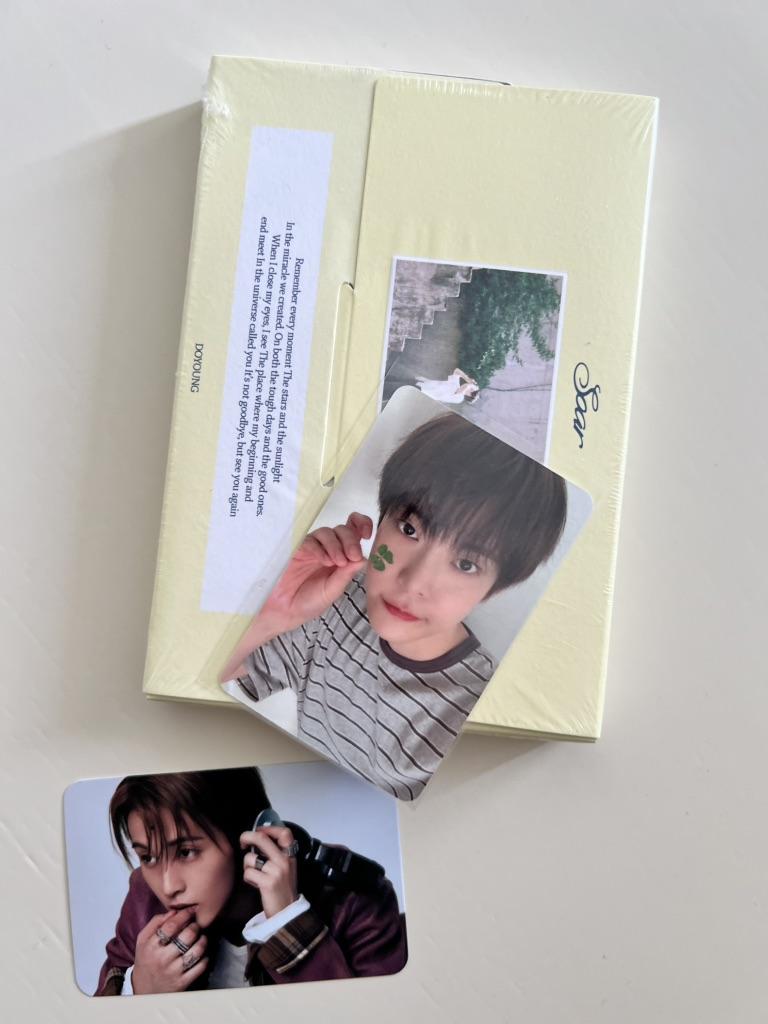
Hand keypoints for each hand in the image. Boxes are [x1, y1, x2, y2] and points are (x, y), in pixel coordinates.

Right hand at [131, 909, 207, 993]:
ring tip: (200, 937)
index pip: (172, 925)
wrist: (143, 990)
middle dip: (196, 926)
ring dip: (203, 940)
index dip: (185, 914)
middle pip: (188, 935)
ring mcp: (173, 972)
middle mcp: (163, 959)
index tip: (191, 910)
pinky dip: (205, 956)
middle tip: (196, 925)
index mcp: (152, 946)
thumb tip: (173, 911)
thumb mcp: (142, 940)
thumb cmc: (146, 960)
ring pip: (197, 950)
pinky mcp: (182, 982)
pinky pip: (201, 965)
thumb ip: (155, 922)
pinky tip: (200, 952)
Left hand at [240, 825, 299, 917]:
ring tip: (255, 874)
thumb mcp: (285, 868)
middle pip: (262, 838)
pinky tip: (255, 883)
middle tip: (243, 841)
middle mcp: (285, 861)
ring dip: (247, 866)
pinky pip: (248, 873)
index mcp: (290, 856)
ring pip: (250, 858)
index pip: (284, 832)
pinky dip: (248, 878)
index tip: (259, 830)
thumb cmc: (282, 890)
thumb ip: (276, 854)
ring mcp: (276, 871)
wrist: (287, 913)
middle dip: (247, 836)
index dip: (269, 828)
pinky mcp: (268, 883)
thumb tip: (259, 838)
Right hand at [260, 512, 372, 633]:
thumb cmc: (309, 601)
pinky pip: (309, 541)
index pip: (354, 532)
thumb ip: (346, 574)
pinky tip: (324, 560)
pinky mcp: (296, 549)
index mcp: (341, 556)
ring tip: (338, 562)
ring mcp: (311, 547)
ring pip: (327, 532)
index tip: (367, 534)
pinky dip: (320, 548)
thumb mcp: (333, 590)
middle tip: (352, 557)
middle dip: (351, 540)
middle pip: (342, 530)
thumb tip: (364, 558)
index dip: (361, 525)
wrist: (284, 611)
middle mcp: (327, 548)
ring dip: (336, 545)